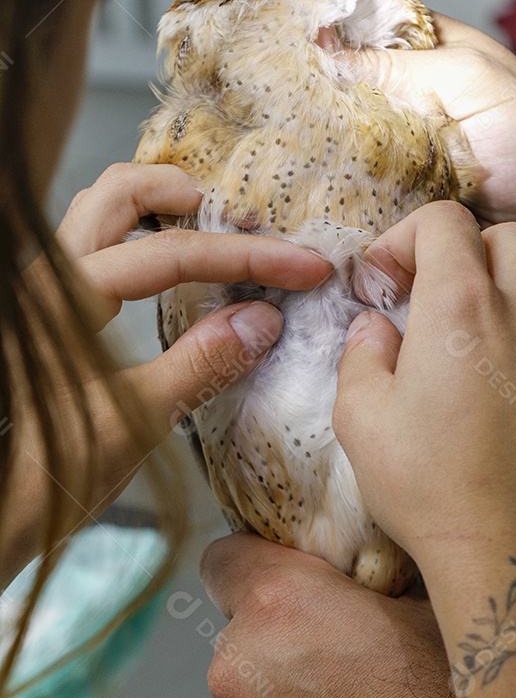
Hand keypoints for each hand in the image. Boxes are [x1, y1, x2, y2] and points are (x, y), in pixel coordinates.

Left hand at [9, 163, 329, 579]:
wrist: (6, 504)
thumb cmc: (57, 470)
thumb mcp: (133, 423)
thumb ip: (198, 365)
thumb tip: (265, 319)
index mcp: (64, 299)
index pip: (168, 253)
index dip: (246, 256)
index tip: (304, 267)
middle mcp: (51, 276)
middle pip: (120, 193)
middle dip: (192, 196)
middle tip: (250, 226)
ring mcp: (52, 288)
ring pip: (107, 210)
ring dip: (166, 208)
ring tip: (222, 232)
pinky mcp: (63, 307)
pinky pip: (107, 243)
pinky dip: (151, 236)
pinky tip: (185, 267)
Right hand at [138, 0, 515, 295]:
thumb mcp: (478, 83)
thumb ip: (404, 65)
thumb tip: (323, 51)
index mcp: (394, 35)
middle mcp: (361, 81)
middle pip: (274, 33)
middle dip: (212, 6)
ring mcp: (348, 140)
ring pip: (270, 107)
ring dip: (219, 93)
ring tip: (174, 83)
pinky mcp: (347, 197)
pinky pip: (290, 178)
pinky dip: (250, 172)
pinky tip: (216, 172)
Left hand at [200, 533, 462, 697]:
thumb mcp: (423, 600)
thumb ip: (372, 569)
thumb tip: (367, 550)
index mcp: (278, 603)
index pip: (222, 558)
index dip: (257, 558)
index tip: (289, 568)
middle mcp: (242, 666)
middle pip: (240, 623)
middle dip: (281, 624)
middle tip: (339, 635)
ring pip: (251, 681)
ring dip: (285, 680)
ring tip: (350, 694)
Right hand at [332, 202, 515, 576]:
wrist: (514, 555)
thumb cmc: (432, 490)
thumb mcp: (361, 420)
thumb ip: (361, 355)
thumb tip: (373, 329)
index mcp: (460, 308)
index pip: (444, 221)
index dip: (404, 237)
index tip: (385, 280)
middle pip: (503, 234)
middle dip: (458, 247)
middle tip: (426, 291)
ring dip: (508, 273)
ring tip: (474, 316)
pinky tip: (509, 355)